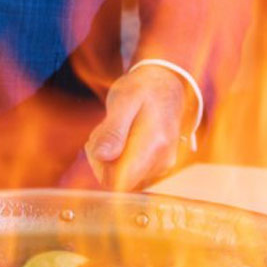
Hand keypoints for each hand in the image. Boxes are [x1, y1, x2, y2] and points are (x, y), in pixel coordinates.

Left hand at [85, 65, 189, 190]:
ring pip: (120, 177)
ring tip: (116, 128)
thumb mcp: (124, 100)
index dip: (101, 166)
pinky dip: (118, 156)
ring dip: (108, 155)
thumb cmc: (144, 89)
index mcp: (155, 146)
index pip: (119, 181)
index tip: (100, 141)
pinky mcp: (156, 167)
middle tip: (106, 127)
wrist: (166, 84)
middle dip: (102, 157)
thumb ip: (114, 129)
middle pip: (116, 180)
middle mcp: (162, 162)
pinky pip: (128, 172)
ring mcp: (161, 166)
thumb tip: (102, 156)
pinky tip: (122, 135)